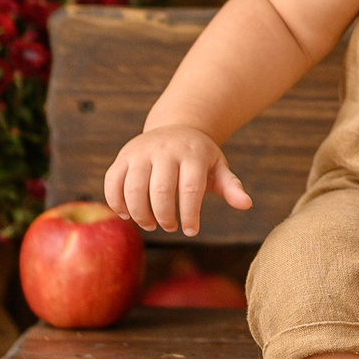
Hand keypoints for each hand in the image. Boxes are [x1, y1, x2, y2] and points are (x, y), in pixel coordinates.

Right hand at [103, 124, 252, 236]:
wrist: (176, 127)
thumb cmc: (200, 156)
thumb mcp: (218, 167)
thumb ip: (231, 186)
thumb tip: (246, 204)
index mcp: (192, 153)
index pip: (190, 189)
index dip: (190, 215)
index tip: (191, 231)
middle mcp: (165, 149)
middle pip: (161, 191)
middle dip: (165, 217)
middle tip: (171, 227)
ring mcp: (141, 151)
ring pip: (134, 188)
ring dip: (140, 214)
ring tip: (150, 224)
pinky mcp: (123, 156)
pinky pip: (113, 182)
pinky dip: (116, 202)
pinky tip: (127, 214)